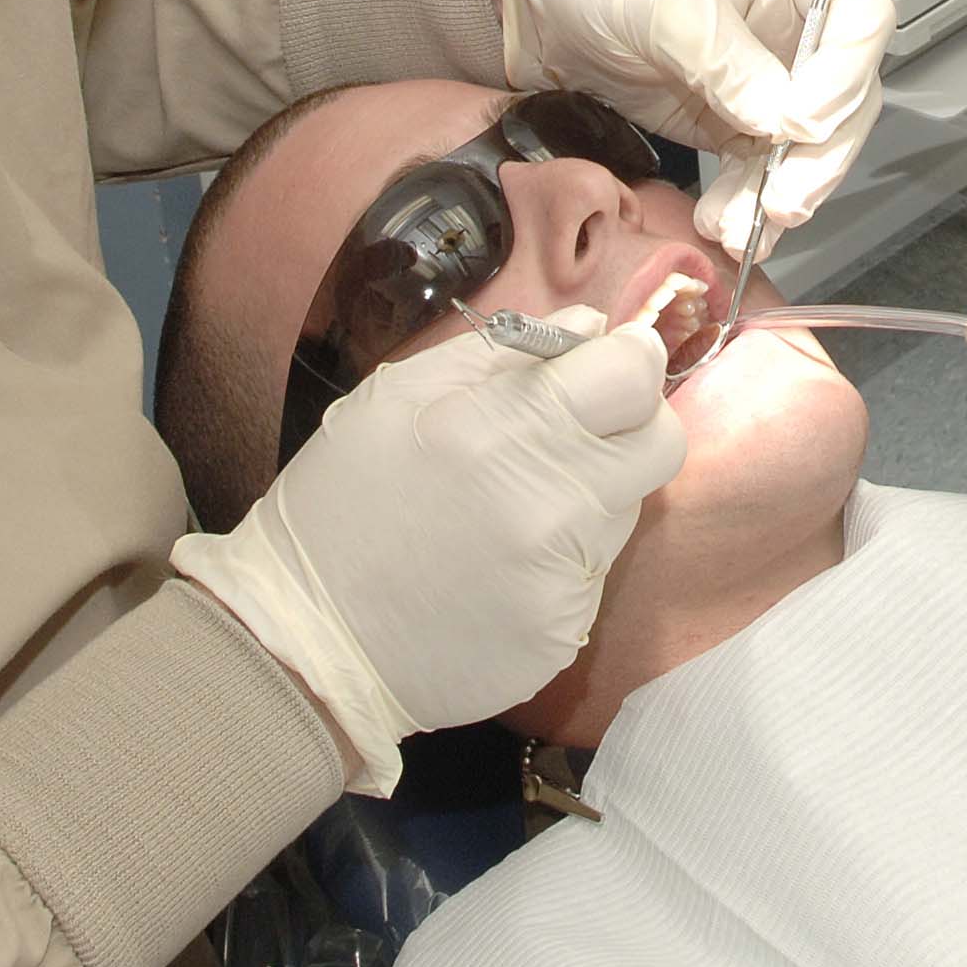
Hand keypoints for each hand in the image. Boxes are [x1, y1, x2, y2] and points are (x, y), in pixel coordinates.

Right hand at [171, 312, 686, 794]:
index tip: (610, 362)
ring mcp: (561, 577)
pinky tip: (498, 566)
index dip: (631, 359)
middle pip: (660, 443)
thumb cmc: (339, 505)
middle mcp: (548, 504)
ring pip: (625, 509)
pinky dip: (561, 562)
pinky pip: (592, 576)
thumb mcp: (395, 397)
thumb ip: (500, 354)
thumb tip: (593, 326)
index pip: (635, 374)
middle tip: (576, 431)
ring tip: (508, 507)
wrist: (305, 640)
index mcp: (503, 429)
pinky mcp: (563, 634)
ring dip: (589, 494)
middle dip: (631, 424)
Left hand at [493, 0, 890, 255]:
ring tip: (742, 224)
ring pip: (802, 148)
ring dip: (780, 193)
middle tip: (788, 197)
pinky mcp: (726, 123)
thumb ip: (726, 58)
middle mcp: (790, 26)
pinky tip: (729, 228)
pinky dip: (746, 206)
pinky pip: (754, 172)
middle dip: (819, 155)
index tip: (804, 119)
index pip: (859, 20)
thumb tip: (778, 121)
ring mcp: (762, 79)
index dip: (845, 74)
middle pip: (844, 97)